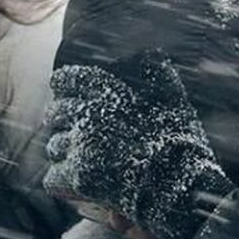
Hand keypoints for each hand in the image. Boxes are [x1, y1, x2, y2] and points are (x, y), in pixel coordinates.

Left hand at [43, 52, 232, 238]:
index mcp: (107, 90)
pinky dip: (63, 181)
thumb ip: (157, 71)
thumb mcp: (172, 97)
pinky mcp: (79, 177)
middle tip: (74, 132)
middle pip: (55, 113)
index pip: (65, 80)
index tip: (66, 96)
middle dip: (62, 122)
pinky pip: (54, 177)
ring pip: (54, 145)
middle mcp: (89, 114)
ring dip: (65, 152)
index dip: (64, 88)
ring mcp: (82, 146)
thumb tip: (151, 52)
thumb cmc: (181, 142)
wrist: (184, 186)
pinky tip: (77, 182)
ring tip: (80, 159)